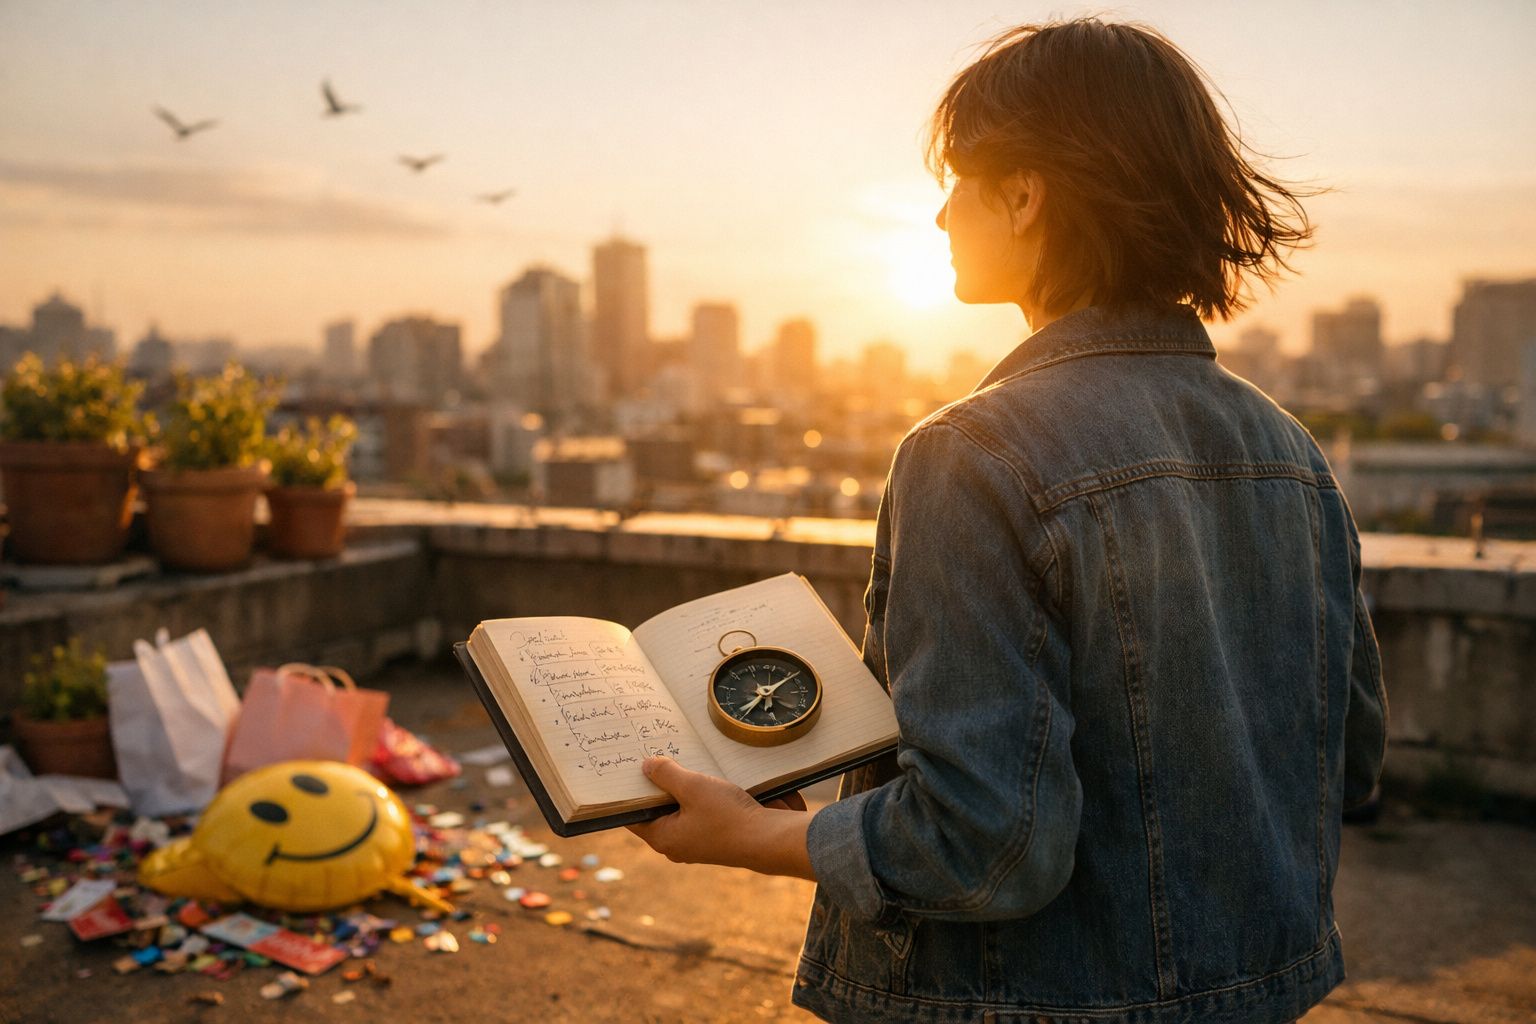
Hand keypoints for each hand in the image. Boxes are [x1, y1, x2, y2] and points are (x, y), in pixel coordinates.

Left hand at [626, 757, 813, 878]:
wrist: (772, 839)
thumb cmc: (728, 817)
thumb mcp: (692, 787)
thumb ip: (666, 774)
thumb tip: (646, 766)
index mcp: (663, 838)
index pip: (632, 815)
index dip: (626, 792)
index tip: (624, 769)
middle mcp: (678, 843)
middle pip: (658, 809)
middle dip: (657, 784)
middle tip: (651, 755)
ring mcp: (700, 840)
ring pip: (682, 808)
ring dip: (682, 786)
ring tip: (680, 758)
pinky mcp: (720, 833)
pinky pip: (703, 810)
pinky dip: (702, 792)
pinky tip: (706, 772)